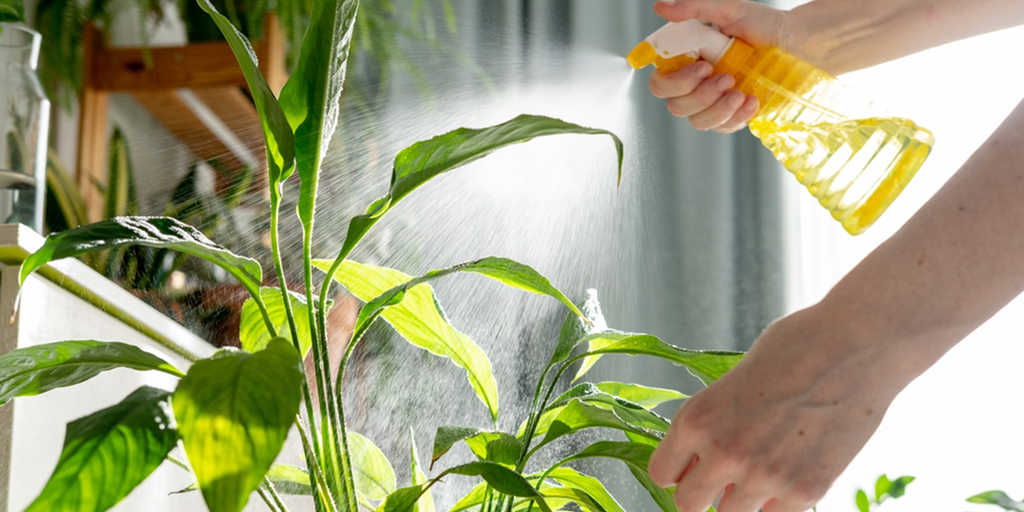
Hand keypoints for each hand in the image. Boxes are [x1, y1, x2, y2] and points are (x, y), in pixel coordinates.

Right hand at [648, 0, 794, 131]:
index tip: (701, 67)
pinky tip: (751, 101)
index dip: (673, 81)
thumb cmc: (762, 25)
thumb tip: (661, 7)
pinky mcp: (732, 117)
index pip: (661, 81)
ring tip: (739, 91)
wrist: (797, 43)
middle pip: (676, 105)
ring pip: (697, 121)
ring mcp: (713, 103)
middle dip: (699, 95)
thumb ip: (694, 8)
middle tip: (725, 77)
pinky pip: (724, 127)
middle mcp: (695, 84)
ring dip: (717, 109)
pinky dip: (737, 117)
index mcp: (687, 60)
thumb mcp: (729, 10)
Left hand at [648, 305, 902, 511]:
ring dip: (742, 496)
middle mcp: (724, 453)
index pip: (662, 474)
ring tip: (764, 464)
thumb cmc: (795, 348)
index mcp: (697, 420)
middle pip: (689, 504)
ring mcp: (765, 476)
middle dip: (703, 490)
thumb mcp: (734, 378)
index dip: (677, 469)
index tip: (690, 465)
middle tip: (722, 474)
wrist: (857, 344)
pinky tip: (792, 468)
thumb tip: (704, 457)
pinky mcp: (806, 490)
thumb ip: (714, 422)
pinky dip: (779, 499)